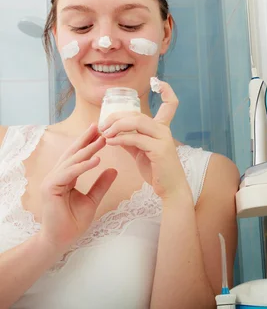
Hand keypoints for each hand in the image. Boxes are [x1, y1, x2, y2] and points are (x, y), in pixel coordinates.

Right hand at [40, 124, 116, 250]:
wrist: (60, 241)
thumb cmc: (73, 222)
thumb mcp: (93, 200)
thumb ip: (101, 185)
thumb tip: (115, 170)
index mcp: (66, 177)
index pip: (78, 156)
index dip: (89, 143)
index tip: (102, 131)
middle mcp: (57, 176)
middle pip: (73, 153)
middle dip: (86, 139)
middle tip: (100, 125)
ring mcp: (52, 181)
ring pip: (71, 161)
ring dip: (88, 150)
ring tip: (102, 140)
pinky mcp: (50, 188)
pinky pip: (69, 173)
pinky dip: (83, 166)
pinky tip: (96, 160)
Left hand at [99, 80, 189, 200]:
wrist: (170, 189)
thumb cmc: (157, 171)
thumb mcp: (141, 152)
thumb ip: (129, 139)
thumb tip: (113, 132)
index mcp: (163, 128)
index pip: (170, 104)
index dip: (166, 90)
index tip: (158, 82)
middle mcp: (165, 130)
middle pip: (139, 113)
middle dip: (117, 116)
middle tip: (102, 125)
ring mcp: (163, 139)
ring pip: (137, 121)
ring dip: (117, 125)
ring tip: (105, 133)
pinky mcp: (159, 150)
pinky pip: (135, 138)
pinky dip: (120, 138)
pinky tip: (110, 141)